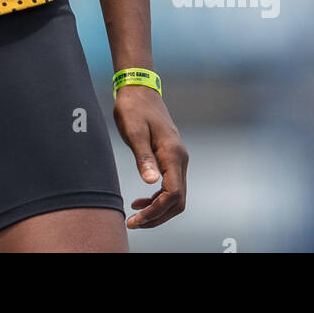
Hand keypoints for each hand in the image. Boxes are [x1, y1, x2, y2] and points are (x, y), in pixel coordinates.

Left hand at [114, 85, 187, 228]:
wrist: (139, 89)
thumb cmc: (133, 108)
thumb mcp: (134, 131)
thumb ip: (143, 157)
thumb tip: (151, 183)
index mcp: (172, 154)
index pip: (173, 194)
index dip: (156, 211)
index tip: (136, 218)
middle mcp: (180, 159)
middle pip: (178, 200)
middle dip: (158, 216)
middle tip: (134, 223)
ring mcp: (177, 159)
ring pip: (176, 196)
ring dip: (158, 210)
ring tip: (135, 216)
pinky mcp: (170, 158)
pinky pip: (170, 186)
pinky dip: (157, 198)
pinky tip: (140, 200)